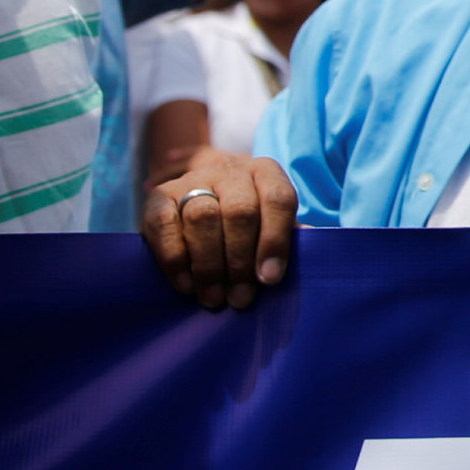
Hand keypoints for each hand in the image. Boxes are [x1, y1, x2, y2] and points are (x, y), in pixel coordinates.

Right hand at [144, 150, 299, 309]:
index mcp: (265, 173)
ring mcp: (192, 179)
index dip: (275, 241)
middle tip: (239, 298)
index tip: (269, 279)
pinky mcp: (159, 196)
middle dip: (240, 261)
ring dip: (209, 265)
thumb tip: (310, 254)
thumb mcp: (271, 228)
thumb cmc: (247, 229)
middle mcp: (230, 170)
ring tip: (213, 298)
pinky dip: (175, 259)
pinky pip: (165, 225)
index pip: (278, 199)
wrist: (195, 211)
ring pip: (202, 217)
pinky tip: (186, 285)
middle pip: (240, 211)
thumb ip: (290, 239)